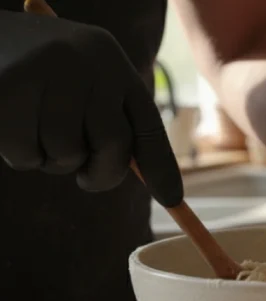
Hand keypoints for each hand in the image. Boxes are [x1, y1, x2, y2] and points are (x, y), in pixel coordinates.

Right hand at [0, 12, 181, 206]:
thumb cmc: (41, 71)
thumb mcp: (86, 81)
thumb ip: (114, 120)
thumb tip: (162, 190)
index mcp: (110, 59)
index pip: (146, 122)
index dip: (160, 164)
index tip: (171, 199)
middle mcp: (85, 61)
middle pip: (111, 144)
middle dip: (99, 172)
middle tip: (84, 176)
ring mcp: (46, 73)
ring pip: (64, 155)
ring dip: (51, 159)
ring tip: (38, 131)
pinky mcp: (8, 91)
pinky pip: (25, 155)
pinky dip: (21, 154)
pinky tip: (13, 125)